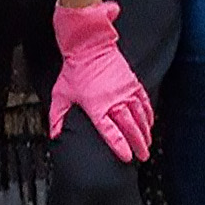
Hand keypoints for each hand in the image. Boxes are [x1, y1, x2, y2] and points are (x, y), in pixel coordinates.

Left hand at [49, 0, 154, 162]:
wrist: (89, 46)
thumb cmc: (74, 70)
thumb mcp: (61, 95)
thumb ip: (57, 117)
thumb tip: (54, 135)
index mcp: (96, 107)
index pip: (111, 132)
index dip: (120, 146)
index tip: (127, 158)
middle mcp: (114, 101)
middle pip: (130, 127)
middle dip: (138, 144)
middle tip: (143, 156)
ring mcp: (126, 92)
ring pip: (140, 116)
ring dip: (145, 131)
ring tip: (148, 144)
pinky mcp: (132, 83)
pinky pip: (144, 102)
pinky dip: (148, 114)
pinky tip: (150, 123)